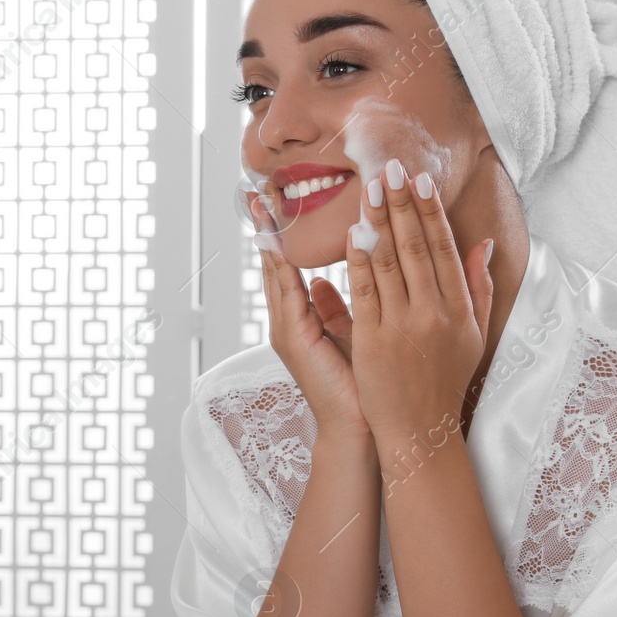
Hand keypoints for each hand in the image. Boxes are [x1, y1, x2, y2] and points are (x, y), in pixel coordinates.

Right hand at [253, 200, 368, 439]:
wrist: (359, 428)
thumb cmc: (361, 384)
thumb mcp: (349, 335)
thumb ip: (334, 309)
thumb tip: (324, 281)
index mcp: (300, 318)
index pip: (287, 266)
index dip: (280, 233)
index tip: (274, 200)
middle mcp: (287, 321)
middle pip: (272, 262)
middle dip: (265, 226)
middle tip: (256, 188)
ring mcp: (286, 329)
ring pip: (273, 271)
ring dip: (268, 235)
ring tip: (259, 202)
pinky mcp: (293, 338)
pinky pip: (286, 292)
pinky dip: (281, 264)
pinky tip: (279, 239)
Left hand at [344, 158, 491, 446]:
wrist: (420, 429)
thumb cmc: (446, 379)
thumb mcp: (474, 334)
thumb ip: (478, 287)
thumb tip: (483, 244)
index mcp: (459, 308)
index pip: (443, 249)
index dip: (430, 212)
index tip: (419, 181)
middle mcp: (433, 313)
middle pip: (414, 246)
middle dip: (401, 204)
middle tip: (389, 169)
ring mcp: (402, 326)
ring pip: (388, 262)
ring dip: (377, 221)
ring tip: (369, 189)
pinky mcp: (373, 341)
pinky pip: (364, 290)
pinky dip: (358, 260)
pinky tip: (353, 233)